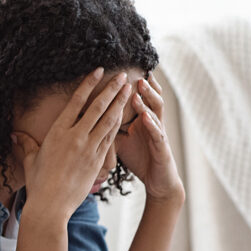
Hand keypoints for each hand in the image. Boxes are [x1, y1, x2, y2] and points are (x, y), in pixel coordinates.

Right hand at [13, 68, 131, 220]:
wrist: (51, 205)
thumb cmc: (38, 183)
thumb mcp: (30, 160)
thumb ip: (25, 144)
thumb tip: (14, 135)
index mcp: (58, 132)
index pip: (76, 101)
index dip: (89, 84)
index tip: (99, 71)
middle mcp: (75, 137)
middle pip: (97, 107)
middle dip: (111, 90)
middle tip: (122, 77)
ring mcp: (88, 149)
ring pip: (108, 121)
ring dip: (120, 104)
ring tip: (128, 91)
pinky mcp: (97, 161)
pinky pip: (110, 138)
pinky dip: (118, 125)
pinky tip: (124, 116)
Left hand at [115, 74, 183, 201]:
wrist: (158, 181)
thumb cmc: (139, 158)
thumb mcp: (121, 140)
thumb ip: (110, 126)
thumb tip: (88, 116)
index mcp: (142, 119)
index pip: (137, 97)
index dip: (130, 84)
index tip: (119, 69)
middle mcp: (152, 122)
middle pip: (148, 98)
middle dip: (141, 84)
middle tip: (129, 70)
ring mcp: (159, 133)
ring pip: (155, 111)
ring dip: (147, 98)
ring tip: (139, 87)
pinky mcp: (162, 148)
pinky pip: (158, 133)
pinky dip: (152, 124)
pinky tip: (145, 116)